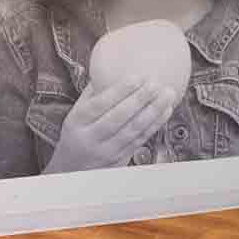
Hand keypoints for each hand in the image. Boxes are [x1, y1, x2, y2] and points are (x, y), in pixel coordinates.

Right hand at [43, 79, 175, 173]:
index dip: (120, 91)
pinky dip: (155, 125)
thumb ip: (93, 93)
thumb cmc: (76, 134)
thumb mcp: (76, 113)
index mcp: (77, 122)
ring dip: (153, 112)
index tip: (137, 76)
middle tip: (156, 83)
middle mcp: (91, 138)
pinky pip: (140, 140)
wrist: (71, 172)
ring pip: (133, 131)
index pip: (100, 105)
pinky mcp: (121, 160)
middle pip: (118, 118)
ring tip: (167, 94)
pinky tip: (165, 111)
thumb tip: (112, 67)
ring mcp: (107, 152)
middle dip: (140, 100)